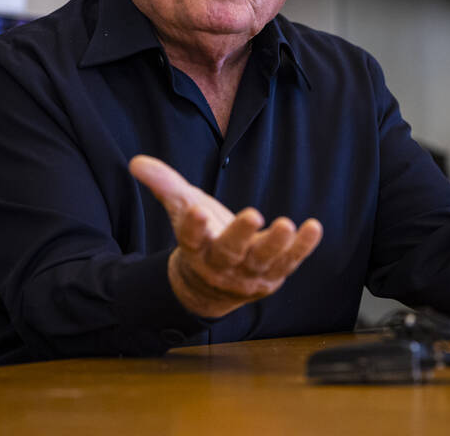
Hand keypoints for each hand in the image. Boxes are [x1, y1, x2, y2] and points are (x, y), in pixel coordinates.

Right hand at [129, 155, 322, 318]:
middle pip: (229, 252)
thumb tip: (136, 162)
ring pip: (262, 260)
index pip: (190, 238)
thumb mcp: (182, 209)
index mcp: (195, 248)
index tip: (195, 212)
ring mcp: (248, 273)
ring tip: (286, 225)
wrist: (210, 287)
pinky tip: (312, 228)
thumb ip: (164, 184)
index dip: (192, 226)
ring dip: (276, 244)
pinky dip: (302, 247)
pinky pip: (289, 262)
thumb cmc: (200, 239)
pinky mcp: (272, 275)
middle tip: (253, 214)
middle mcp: (220, 264)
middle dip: (241, 235)